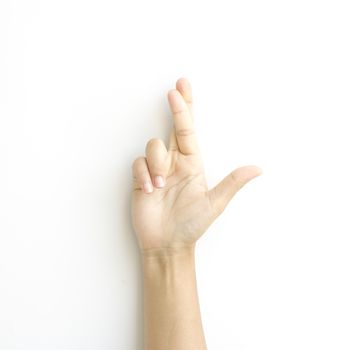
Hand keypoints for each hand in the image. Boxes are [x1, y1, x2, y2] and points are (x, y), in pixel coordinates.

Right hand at [131, 78, 261, 253]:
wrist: (167, 244)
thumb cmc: (191, 225)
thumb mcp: (214, 203)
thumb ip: (232, 183)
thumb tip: (258, 169)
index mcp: (193, 164)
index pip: (188, 130)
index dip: (186, 109)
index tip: (182, 88)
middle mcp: (175, 161)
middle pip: (173, 127)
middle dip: (175, 107)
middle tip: (175, 88)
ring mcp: (157, 169)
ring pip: (152, 146)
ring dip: (157, 163)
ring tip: (161, 186)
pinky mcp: (142, 177)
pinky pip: (138, 164)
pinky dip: (144, 175)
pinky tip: (150, 191)